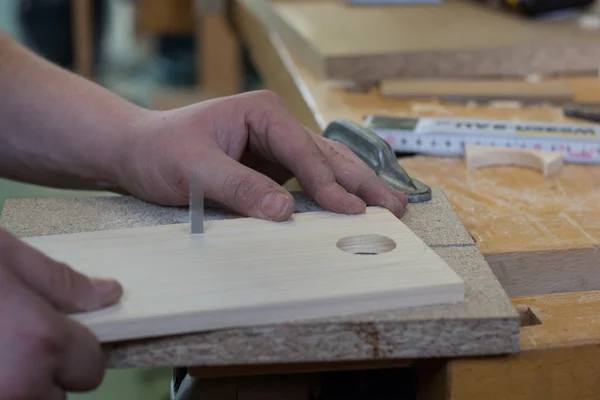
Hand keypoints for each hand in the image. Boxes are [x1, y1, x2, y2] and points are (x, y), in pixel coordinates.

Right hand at [0, 227, 122, 398]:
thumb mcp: (6, 256)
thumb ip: (62, 282)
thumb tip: (110, 293)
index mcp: (40, 342)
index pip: (92, 368)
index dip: (80, 349)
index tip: (61, 332)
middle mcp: (16, 386)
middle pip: (58, 395)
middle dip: (47, 372)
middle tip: (22, 340)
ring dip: (22, 382)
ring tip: (3, 347)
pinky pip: (3, 397)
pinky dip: (1, 383)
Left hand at [119, 90, 407, 220]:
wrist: (138, 151)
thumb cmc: (161, 151)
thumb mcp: (193, 169)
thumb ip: (238, 187)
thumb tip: (285, 210)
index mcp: (262, 113)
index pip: (304, 151)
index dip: (329, 183)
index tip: (351, 210)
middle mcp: (276, 125)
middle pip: (328, 156)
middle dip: (361, 182)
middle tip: (395, 207)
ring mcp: (277, 146)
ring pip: (327, 166)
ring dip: (357, 188)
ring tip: (391, 206)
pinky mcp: (273, 166)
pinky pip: (309, 181)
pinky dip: (333, 195)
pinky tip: (355, 207)